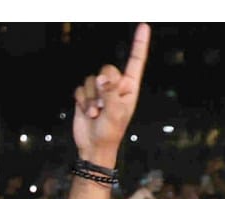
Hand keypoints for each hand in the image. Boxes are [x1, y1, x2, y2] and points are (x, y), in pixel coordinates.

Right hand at [70, 24, 150, 163]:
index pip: (135, 62)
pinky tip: (87, 113)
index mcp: (129, 87)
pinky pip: (80, 89)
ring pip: (91, 80)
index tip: (143, 26)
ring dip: (91, 99)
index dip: (139, 44)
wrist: (93, 146)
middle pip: (107, 69)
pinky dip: (82, 102)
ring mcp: (99, 90)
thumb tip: (102, 77)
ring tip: (95, 114)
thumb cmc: (111, 132)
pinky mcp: (85, 96)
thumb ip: (110, 92)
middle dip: (102, 86)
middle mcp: (115, 85)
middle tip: (102, 104)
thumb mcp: (115, 112)